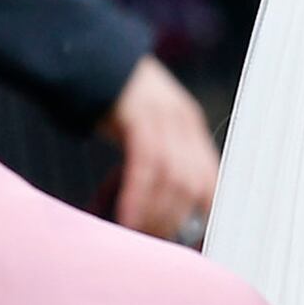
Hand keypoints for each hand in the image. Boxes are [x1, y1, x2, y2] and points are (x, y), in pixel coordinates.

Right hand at [104, 56, 218, 238]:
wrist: (92, 58)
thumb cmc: (115, 103)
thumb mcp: (147, 128)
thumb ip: (158, 161)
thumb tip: (157, 207)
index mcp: (192, 128)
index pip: (211, 180)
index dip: (205, 215)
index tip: (191, 243)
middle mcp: (185, 123)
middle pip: (194, 183)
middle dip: (178, 220)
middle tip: (157, 245)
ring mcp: (164, 117)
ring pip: (172, 178)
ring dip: (157, 214)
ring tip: (139, 236)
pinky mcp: (139, 115)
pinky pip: (145, 165)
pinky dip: (138, 196)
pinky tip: (127, 217)